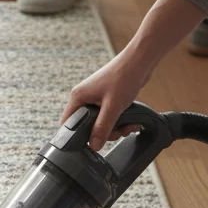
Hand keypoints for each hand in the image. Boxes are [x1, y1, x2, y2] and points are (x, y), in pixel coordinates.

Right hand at [60, 0, 207, 149]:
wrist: (140, 61)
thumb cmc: (124, 77)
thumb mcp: (113, 107)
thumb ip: (102, 127)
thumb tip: (94, 146)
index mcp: (79, 97)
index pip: (68, 123)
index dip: (77, 136)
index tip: (92, 142)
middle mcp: (84, 97)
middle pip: (86, 126)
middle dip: (103, 133)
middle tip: (118, 132)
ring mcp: (95, 97)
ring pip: (99, 122)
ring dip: (114, 128)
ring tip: (128, 126)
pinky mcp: (106, 98)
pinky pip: (107, 116)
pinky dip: (118, 121)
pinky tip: (130, 122)